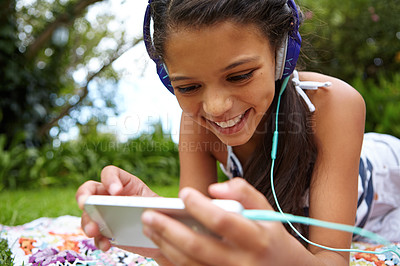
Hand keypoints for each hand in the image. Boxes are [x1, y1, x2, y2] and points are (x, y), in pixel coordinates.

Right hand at [76, 165, 161, 258]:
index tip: (117, 192)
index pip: (111, 173)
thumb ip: (154, 202)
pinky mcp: (106, 231)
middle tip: (85, 204)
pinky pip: (96, 235)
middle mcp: (111, 196)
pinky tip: (106, 245)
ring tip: (94, 231)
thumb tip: (150, 207)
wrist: (161, 233)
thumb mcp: (160, 204)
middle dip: (84, 196)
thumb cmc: (160, 213)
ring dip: (88, 222)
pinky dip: (98, 240)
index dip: (110, 179)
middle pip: (89, 189)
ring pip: (88, 214)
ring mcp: (105, 213)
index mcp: (126, 184)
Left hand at [141, 178, 302, 265]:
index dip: (199, 206)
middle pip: (197, 245)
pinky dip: (170, 262)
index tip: (182, 193)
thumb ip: (243, 192)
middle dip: (168, 229)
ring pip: (189, 263)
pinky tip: (159, 247)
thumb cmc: (271, 237)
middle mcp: (241, 262)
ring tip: (149, 227)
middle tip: (148, 214)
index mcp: (255, 238)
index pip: (221, 220)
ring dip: (164, 244)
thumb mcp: (267, 210)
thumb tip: (213, 189)